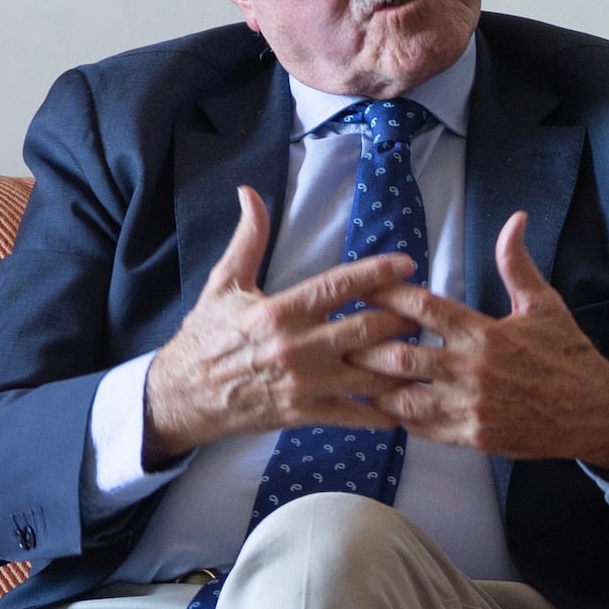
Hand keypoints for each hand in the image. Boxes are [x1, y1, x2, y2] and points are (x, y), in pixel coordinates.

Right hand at [140, 186, 433, 462]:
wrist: (182, 394)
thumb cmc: (204, 337)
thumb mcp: (223, 283)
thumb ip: (248, 239)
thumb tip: (250, 193)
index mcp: (280, 311)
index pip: (338, 286)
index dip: (377, 274)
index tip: (406, 264)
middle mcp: (296, 347)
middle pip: (366, 330)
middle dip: (402, 320)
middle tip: (426, 311)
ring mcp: (303, 384)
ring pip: (369, 375)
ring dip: (401, 365)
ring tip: (426, 355)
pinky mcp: (303, 414)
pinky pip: (353, 415)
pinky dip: (381, 414)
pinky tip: (404, 408)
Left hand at [359, 213, 608, 465]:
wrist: (594, 413)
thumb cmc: (568, 355)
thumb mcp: (544, 305)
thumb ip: (517, 264)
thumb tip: (514, 219)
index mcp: (484, 333)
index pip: (424, 308)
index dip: (388, 295)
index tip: (363, 288)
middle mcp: (472, 370)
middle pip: (402, 357)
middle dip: (367, 348)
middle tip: (341, 339)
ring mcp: (470, 407)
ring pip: (404, 399)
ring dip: (375, 388)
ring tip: (348, 377)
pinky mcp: (472, 437)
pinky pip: (424, 429)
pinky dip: (399, 418)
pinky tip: (381, 408)